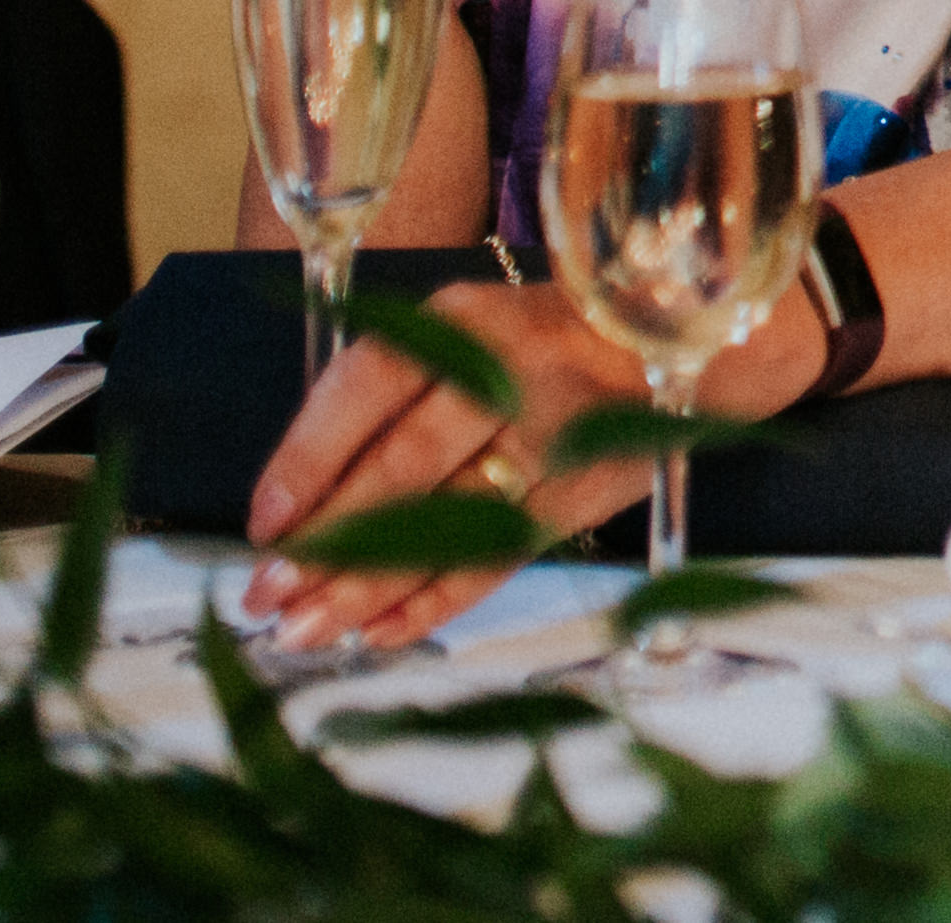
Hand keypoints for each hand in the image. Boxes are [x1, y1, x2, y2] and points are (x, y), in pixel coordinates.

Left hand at [236, 277, 699, 652]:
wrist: (684, 337)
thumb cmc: (544, 341)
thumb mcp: (472, 332)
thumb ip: (397, 395)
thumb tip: (299, 501)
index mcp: (469, 321)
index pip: (370, 384)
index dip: (311, 455)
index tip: (266, 522)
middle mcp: (512, 372)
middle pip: (405, 465)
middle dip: (327, 540)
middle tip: (268, 596)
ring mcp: (557, 435)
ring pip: (449, 522)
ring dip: (371, 584)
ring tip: (306, 631)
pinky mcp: (587, 490)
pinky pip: (503, 554)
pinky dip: (441, 597)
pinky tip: (385, 630)